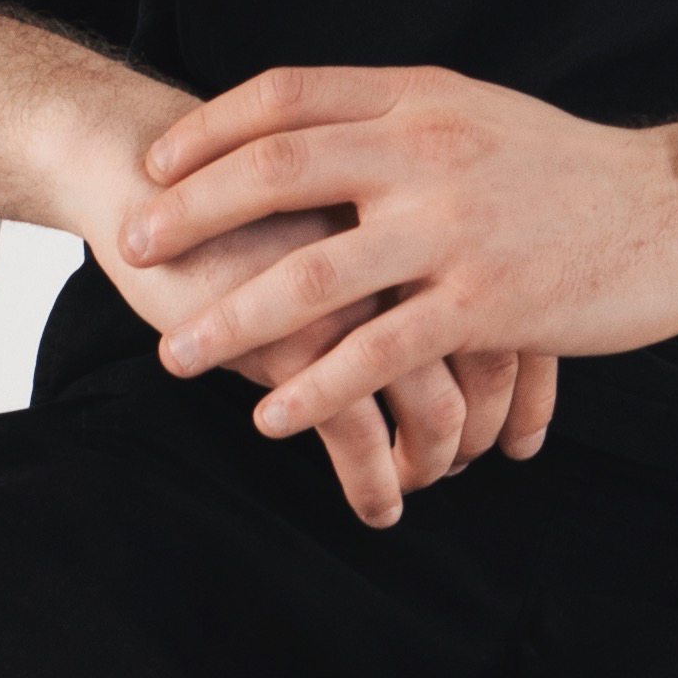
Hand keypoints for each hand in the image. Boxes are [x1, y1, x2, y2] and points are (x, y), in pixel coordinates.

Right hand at [76, 176, 542, 531]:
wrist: (142, 171)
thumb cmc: (243, 183)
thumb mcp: (341, 189)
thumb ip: (400, 232)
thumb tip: (451, 292)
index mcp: (433, 199)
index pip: (517, 296)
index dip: (535, 372)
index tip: (526, 422)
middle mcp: (411, 245)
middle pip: (497, 354)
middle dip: (500, 424)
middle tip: (485, 458)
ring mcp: (360, 297)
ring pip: (438, 405)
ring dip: (439, 460)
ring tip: (424, 480)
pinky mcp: (295, 340)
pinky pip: (357, 434)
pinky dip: (375, 482)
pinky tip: (379, 507)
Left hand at [122, 66, 677, 462]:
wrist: (677, 212)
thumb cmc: (569, 170)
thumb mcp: (476, 115)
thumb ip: (394, 120)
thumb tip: (306, 132)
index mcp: (418, 101)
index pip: (286, 96)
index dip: (208, 129)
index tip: (156, 164)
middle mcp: (426, 154)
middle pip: (275, 172)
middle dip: (191, 214)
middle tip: (132, 246)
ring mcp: (454, 231)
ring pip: (315, 276)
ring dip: (233, 321)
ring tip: (177, 355)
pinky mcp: (487, 305)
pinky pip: (380, 353)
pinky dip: (316, 387)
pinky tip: (273, 414)